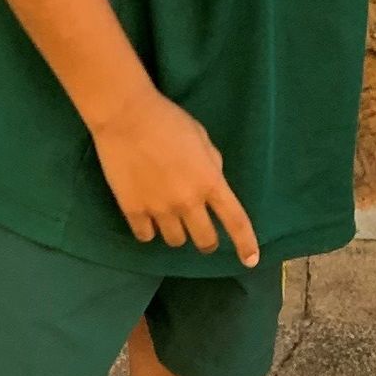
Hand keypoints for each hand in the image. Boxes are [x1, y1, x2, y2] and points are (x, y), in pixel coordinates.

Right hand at [90, 87, 259, 260]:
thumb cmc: (168, 120)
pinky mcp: (134, 210)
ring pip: (175, 241)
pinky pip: (146, 236)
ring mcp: (160, 209)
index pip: (236, 221)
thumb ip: (211, 164)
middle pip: (205, 241)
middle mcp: (188, 201)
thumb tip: (213, 182)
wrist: (125, 115)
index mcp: (209, 181)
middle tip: (201, 233)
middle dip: (206, 240)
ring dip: (177, 232)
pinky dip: (149, 230)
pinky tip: (147, 217)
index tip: (250, 260)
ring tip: (169, 217)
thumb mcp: (201, 137)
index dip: (246, 244)